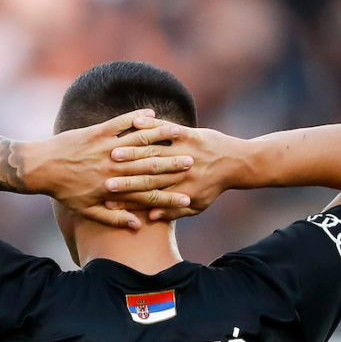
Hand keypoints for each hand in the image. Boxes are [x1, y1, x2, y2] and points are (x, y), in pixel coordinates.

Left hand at [23, 110, 194, 228]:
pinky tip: (151, 114)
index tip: (188, 199)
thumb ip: (114, 219)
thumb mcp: (88, 210)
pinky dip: (136, 118)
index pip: (146, 194)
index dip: (168, 198)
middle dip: (172, 165)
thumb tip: (137, 226)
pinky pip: (120, 123)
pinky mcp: (96, 131)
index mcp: (112, 188)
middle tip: (193, 163)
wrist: (40, 168)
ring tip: (180, 136)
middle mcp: (112, 168)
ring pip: (138, 142)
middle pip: (148, 166)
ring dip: (160, 138)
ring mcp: (105, 147)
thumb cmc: (64, 191)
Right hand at [104, 124, 245, 221]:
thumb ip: (173, 214)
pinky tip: (135, 122)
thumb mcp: (197, 205)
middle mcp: (182, 172)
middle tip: (102, 176)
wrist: (238, 163)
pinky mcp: (190, 135)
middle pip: (147, 173)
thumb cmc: (214, 186)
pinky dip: (151, 125)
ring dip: (133, 150)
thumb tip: (148, 219)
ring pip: (155, 151)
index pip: (149, 195)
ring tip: (112, 150)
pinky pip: (167, 129)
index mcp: (182, 190)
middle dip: (124, 175)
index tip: (107, 197)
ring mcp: (186, 151)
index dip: (128, 197)